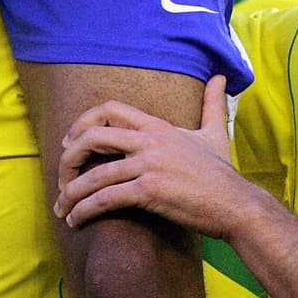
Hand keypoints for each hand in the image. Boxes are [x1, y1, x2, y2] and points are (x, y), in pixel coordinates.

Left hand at [55, 77, 242, 236]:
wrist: (236, 205)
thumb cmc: (222, 173)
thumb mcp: (214, 132)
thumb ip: (213, 103)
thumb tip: (221, 77)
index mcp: (157, 126)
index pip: (109, 110)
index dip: (82, 123)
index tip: (69, 142)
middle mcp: (149, 140)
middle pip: (92, 137)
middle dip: (68, 157)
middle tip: (61, 177)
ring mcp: (148, 165)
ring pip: (94, 174)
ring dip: (71, 193)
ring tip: (62, 209)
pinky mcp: (149, 191)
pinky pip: (105, 199)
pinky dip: (85, 210)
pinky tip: (77, 220)